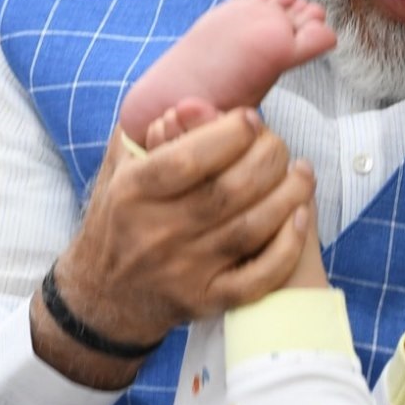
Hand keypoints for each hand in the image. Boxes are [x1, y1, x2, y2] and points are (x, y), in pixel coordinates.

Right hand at [39, 112, 313, 382]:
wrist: (103, 298)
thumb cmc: (119, 221)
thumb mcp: (118, 170)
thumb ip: (151, 133)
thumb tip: (195, 103)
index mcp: (132, 192)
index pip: (188, 160)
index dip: (229, 135)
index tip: (250, 119)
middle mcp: (157, 233)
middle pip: (229, 191)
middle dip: (267, 159)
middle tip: (279, 145)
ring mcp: (184, 271)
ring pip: (250, 229)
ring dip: (289, 196)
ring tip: (302, 173)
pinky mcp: (206, 300)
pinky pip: (257, 278)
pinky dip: (286, 246)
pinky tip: (300, 217)